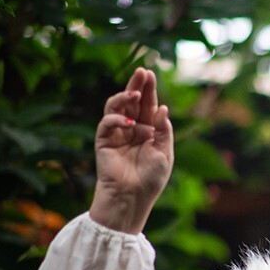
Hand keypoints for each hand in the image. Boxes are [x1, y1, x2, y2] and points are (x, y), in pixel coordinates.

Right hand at [90, 67, 173, 233]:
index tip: (150, 73)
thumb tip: (162, 107)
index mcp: (148, 131)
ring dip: (124, 96)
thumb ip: (163, 130)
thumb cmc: (151, 179)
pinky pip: (107, 123)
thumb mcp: (165, 153)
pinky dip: (116, 119)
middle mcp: (131, 129)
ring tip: (135, 93)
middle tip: (141, 72)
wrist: (133, 197)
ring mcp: (116, 134)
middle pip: (131, 101)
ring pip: (116, 107)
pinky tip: (129, 123)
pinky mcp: (103, 141)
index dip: (149, 90)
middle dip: (136, 85)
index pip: (147, 106)